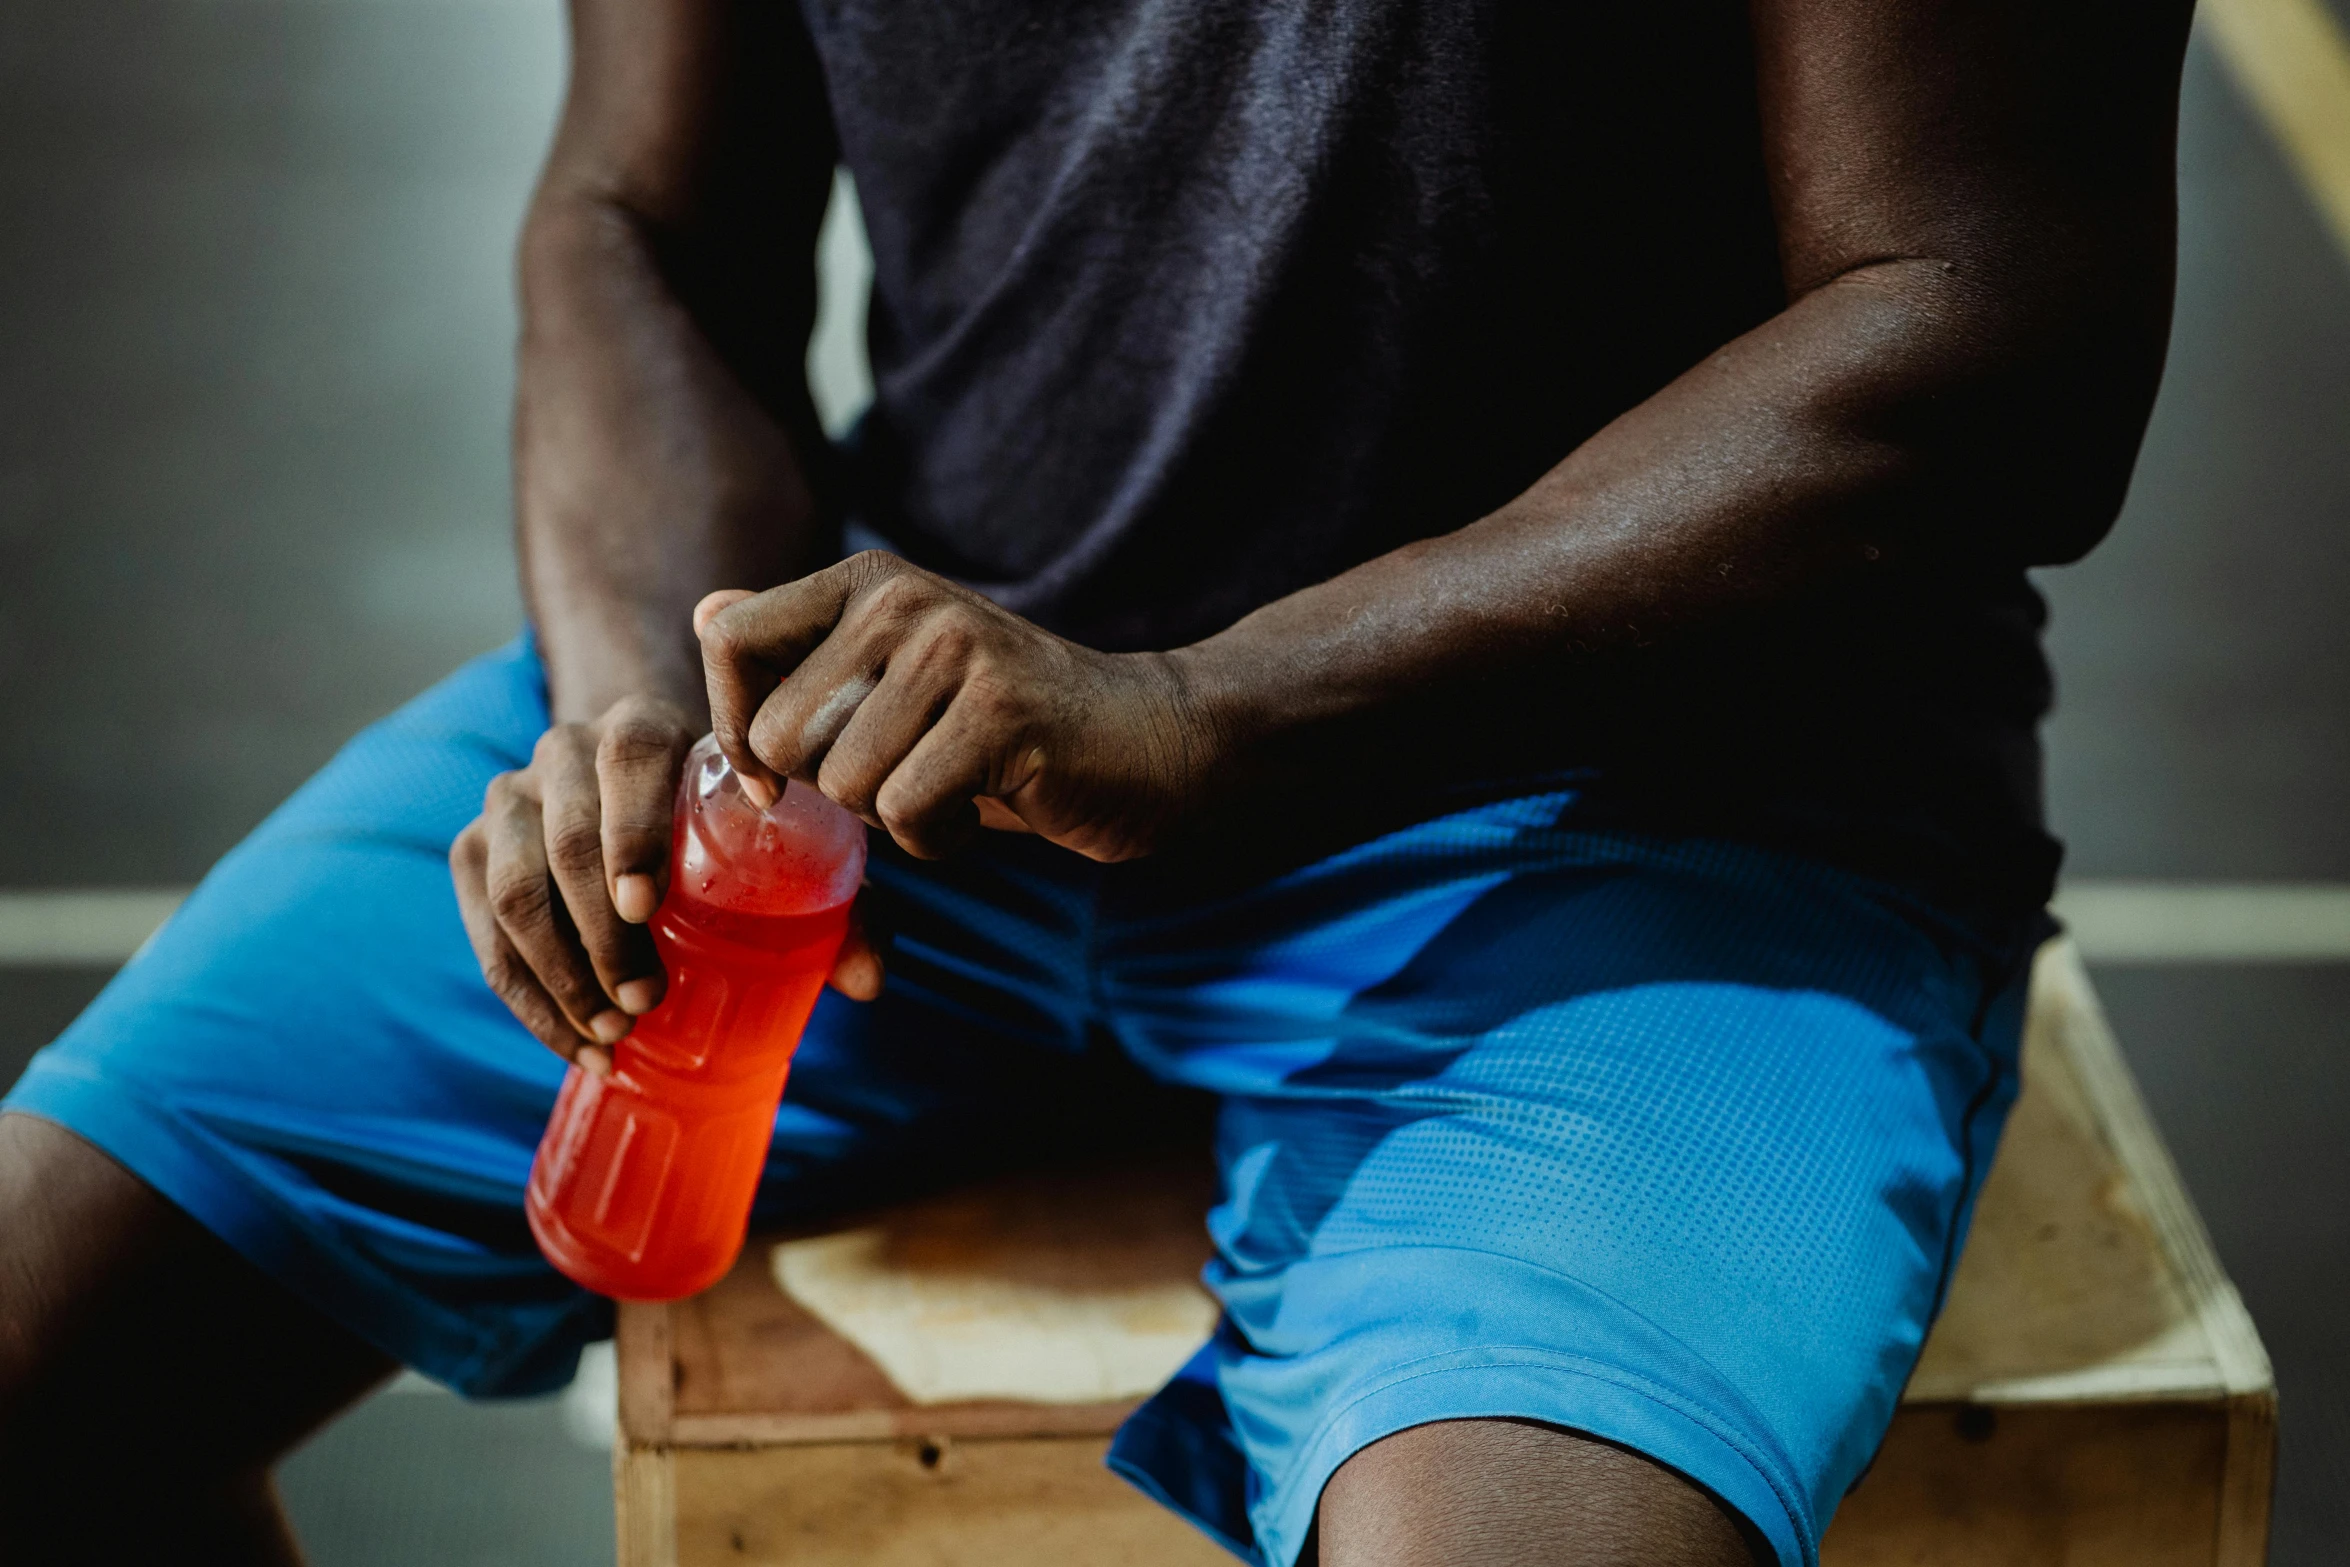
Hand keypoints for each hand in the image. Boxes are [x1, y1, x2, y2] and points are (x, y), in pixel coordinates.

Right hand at [450, 693, 886, 1070]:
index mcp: (644, 728)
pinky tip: (577, 1046)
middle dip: (599, 932)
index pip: (627, 761)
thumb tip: (867, 982)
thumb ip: (842, 901)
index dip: (630, 832)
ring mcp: (510, 798)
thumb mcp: (788, 841)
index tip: (647, 909)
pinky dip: (530, 1000)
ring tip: (614, 1034)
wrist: (640, 789)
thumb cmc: (731, 822)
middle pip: (564, 838)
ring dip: (559, 973)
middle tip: (644, 1002)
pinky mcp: (476, 849)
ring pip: (512, 889)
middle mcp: (566, 750)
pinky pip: (484, 932)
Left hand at [695, 553, 1222, 862]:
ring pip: (848, 784)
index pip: (732, 639)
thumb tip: (705, 612)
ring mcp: (957, 651)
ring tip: (958, 783)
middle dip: (836, 790)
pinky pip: (910, 813)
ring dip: (896, 816)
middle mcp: (905, 600)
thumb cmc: (1011, 726)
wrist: (1156, 738)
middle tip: (909, 774)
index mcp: (868, 582)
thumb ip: (807, 652)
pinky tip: (986, 805)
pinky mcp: (1002, 714)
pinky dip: (941, 837)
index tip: (777, 774)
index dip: (737, 725)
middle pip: (786, 734)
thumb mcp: (899, 678)